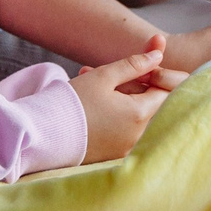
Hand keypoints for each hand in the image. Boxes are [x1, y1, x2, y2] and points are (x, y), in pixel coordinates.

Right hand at [74, 35, 186, 162]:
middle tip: (110, 75)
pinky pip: (124, 129)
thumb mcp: (104, 76)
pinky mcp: (114, 155)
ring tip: (92, 80)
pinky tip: (92, 99)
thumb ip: (135, 64)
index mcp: (140, 115)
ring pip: (137, 115)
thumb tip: (158, 55)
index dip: (157, 75)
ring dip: (122, 96)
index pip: (168, 91)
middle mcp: (138, 136)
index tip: (136, 68)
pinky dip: (114, 112)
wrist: (42, 135)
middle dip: (136, 84)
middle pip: (153, 103)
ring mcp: (126, 148)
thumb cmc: (72, 102)